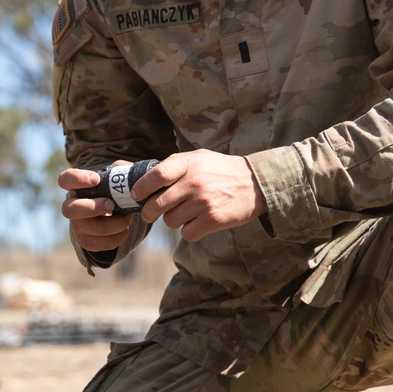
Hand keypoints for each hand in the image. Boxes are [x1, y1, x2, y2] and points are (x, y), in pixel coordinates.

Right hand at [58, 166, 131, 252]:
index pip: (65, 179)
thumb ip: (121, 172)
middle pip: (68, 209)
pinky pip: (95, 244)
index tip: (96, 180)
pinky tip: (124, 231)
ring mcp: (76, 225)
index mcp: (76, 187)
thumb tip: (132, 176)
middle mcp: (71, 206)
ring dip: (111, 224)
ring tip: (127, 219)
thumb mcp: (118, 176)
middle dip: (92, 208)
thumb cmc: (115, 189)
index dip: (77, 179)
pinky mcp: (85, 240)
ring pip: (86, 228)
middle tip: (111, 204)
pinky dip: (113, 239)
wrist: (115, 211)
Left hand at [134, 150, 265, 241]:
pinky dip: (189, 231)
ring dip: (173, 220)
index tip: (136, 195)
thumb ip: (175, 165)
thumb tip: (146, 180)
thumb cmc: (222, 170)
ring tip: (185, 213)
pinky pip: (186, 233)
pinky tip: (197, 222)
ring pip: (170, 221)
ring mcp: (204, 202)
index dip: (141, 188)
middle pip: (157, 205)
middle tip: (150, 213)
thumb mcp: (199, 157)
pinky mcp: (213, 220)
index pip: (156, 176)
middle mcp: (195, 183)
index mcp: (189, 164)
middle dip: (149, 212)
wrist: (255, 184)